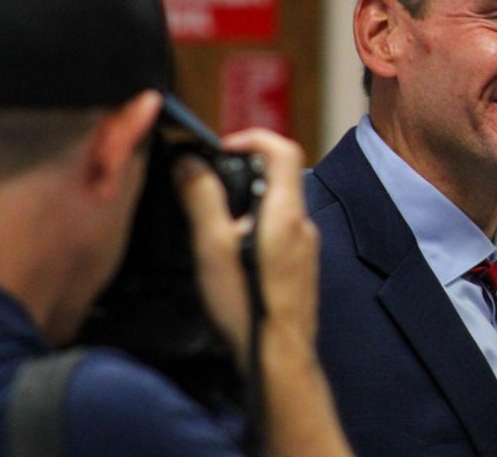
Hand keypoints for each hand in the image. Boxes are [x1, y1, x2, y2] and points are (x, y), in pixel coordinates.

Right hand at [174, 128, 317, 370]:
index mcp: (286, 213)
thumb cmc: (247, 305)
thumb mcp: (213, 248)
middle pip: (279, 177)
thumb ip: (202, 200)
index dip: (252, 139)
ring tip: (213, 225)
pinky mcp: (301, 267)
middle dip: (241, 172)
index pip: (283, 150)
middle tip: (206, 187)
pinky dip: (256, 226)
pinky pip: (281, 231)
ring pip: (277, 206)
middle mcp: (303, 225)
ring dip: (246, 203)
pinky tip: (232, 255)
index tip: (221, 149)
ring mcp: (306, 247)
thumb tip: (189, 162)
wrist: (280, 358)